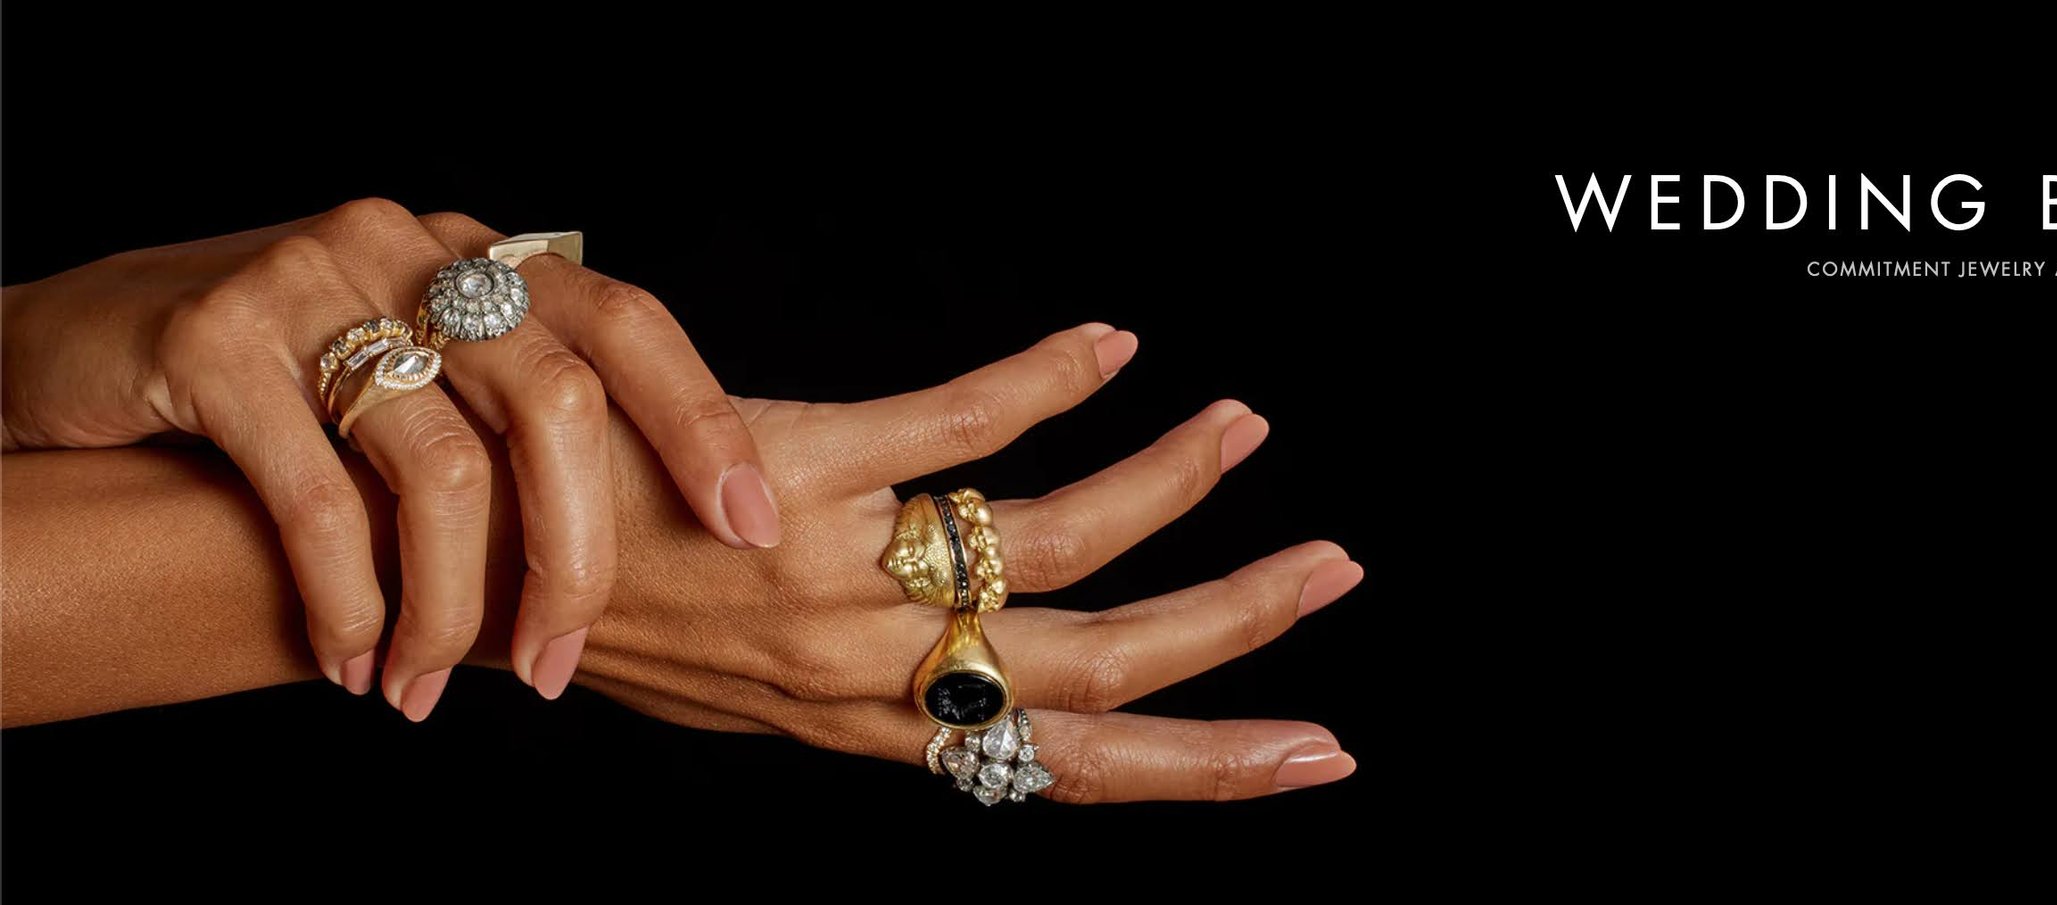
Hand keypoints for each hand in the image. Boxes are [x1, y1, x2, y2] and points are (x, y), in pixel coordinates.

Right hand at [0, 199, 775, 717]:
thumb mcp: (413, 378)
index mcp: (481, 259)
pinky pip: (317, 500)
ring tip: (421, 685)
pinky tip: (348, 660)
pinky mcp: (211, 339)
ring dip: (447, 606)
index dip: (701, 422)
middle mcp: (409, 249)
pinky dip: (349, 601)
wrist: (72, 353)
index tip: (753, 527)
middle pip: (557, 403)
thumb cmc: (281, 395)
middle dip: (574, 558)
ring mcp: (308, 281)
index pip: (630, 324)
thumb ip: (512, 419)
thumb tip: (655, 539)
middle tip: (551, 668)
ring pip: (440, 469)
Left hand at [496, 325, 1363, 800]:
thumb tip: (986, 655)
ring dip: (1169, 486)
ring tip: (1246, 425)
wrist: (435, 566)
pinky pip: (949, 427)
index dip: (1205, 765)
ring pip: (1047, 550)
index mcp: (862, 728)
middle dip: (1233, 628)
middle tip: (1338, 570)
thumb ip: (865, 677)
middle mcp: (859, 676)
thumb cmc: (591, 615)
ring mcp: (826, 578)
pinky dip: (1046, 380)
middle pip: (1094, 674)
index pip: (1068, 769)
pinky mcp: (784, 473)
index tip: (1316, 749)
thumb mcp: (744, 683)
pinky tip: (1115, 345)